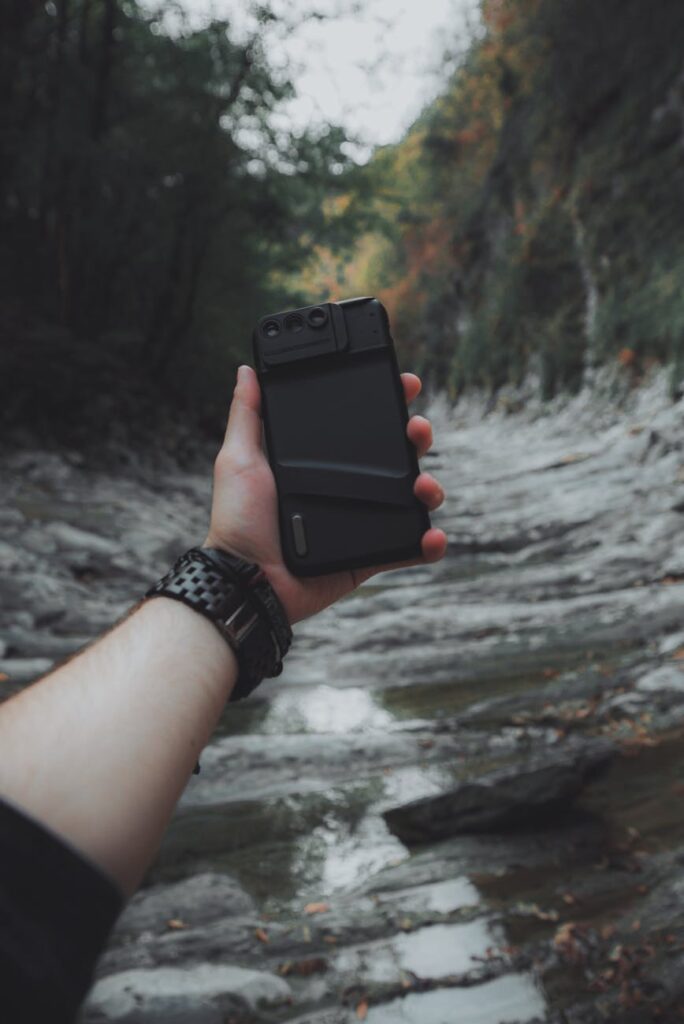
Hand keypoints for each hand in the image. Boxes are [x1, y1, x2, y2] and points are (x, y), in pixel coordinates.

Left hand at [204, 365, 446, 623]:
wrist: (247, 578)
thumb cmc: (238, 520)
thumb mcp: (238, 459)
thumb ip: (247, 414)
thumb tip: (247, 370)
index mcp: (319, 463)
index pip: (360, 425)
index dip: (386, 403)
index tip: (402, 383)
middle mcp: (344, 488)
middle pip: (395, 455)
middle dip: (416, 436)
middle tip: (417, 428)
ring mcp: (360, 522)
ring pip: (409, 498)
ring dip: (428, 487)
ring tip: (424, 486)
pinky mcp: (368, 556)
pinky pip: (406, 547)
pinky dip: (427, 543)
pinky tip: (433, 535)